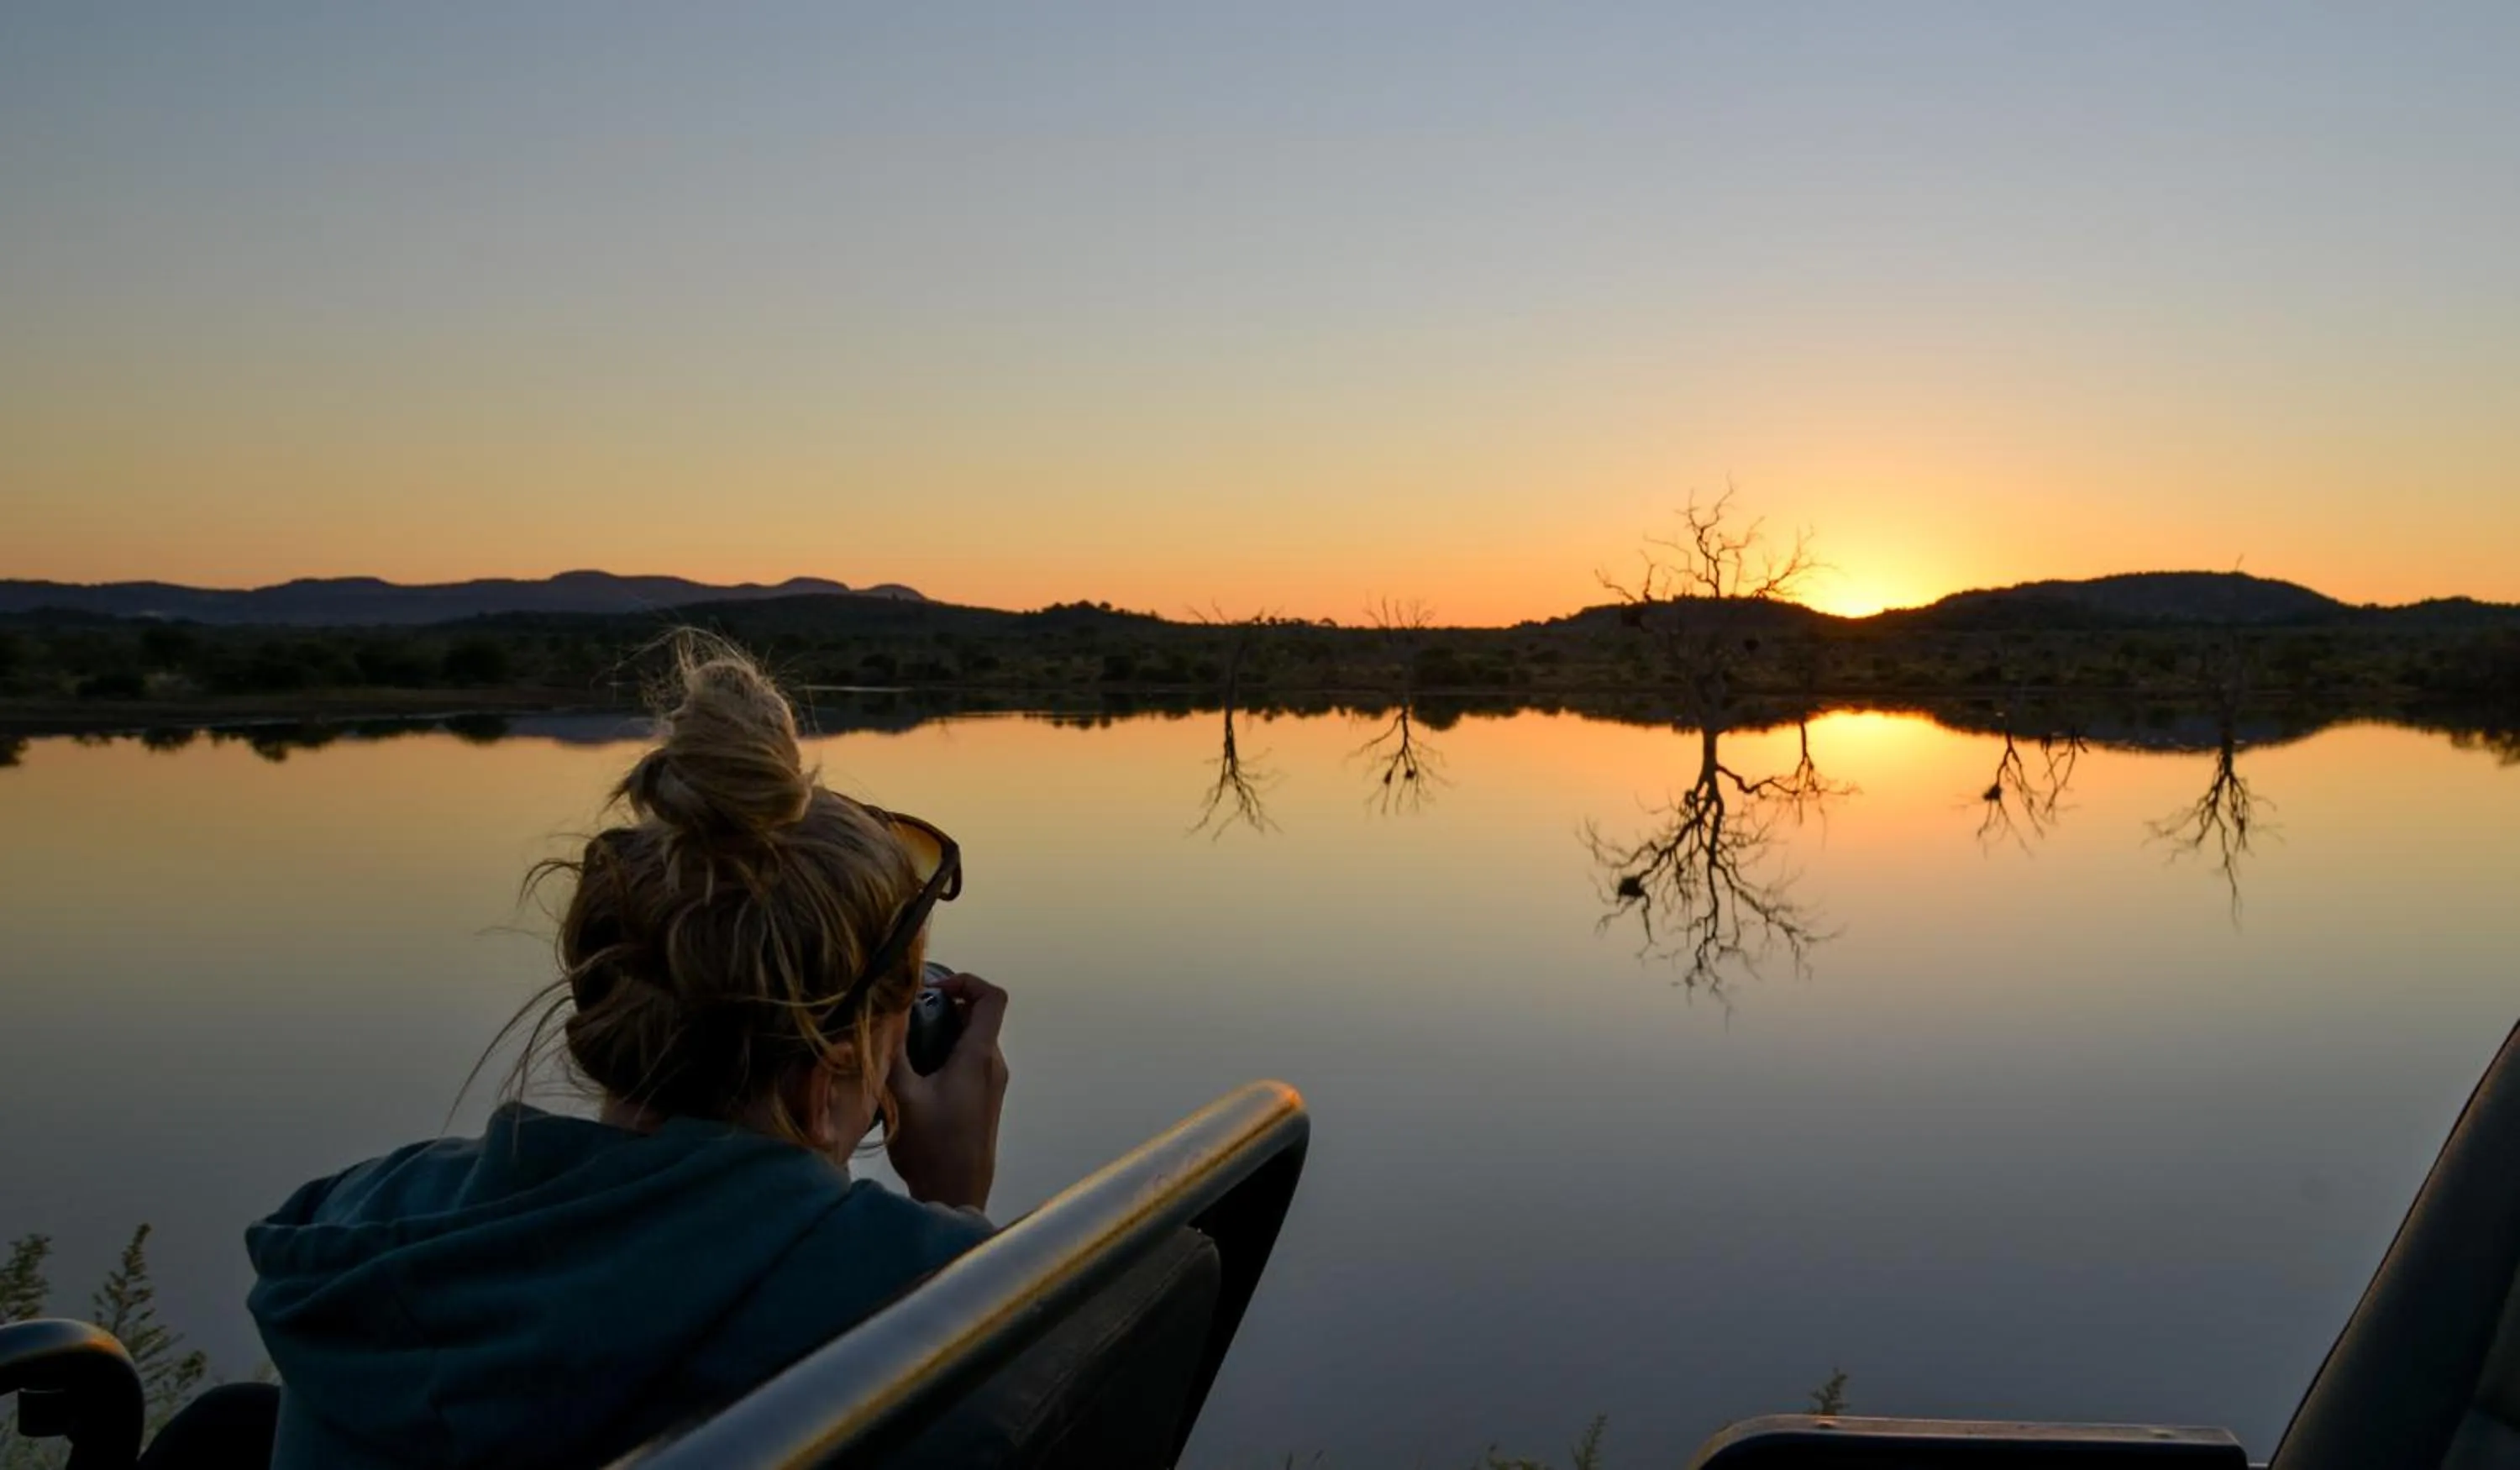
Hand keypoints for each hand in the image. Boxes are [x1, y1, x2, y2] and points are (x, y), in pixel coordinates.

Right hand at [886, 971, 1007, 1210]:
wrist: (955, 1196)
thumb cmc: (932, 1149)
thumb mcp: (902, 1096)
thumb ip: (892, 1051)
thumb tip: (884, 1014)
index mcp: (979, 1057)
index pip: (993, 997)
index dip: (967, 980)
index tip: (933, 989)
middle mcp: (993, 1066)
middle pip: (978, 1016)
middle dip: (942, 1008)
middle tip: (906, 1017)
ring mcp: (991, 1085)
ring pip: (971, 1040)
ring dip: (940, 1034)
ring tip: (903, 1048)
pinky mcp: (983, 1101)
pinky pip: (969, 1062)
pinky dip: (945, 1055)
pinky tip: (913, 1076)